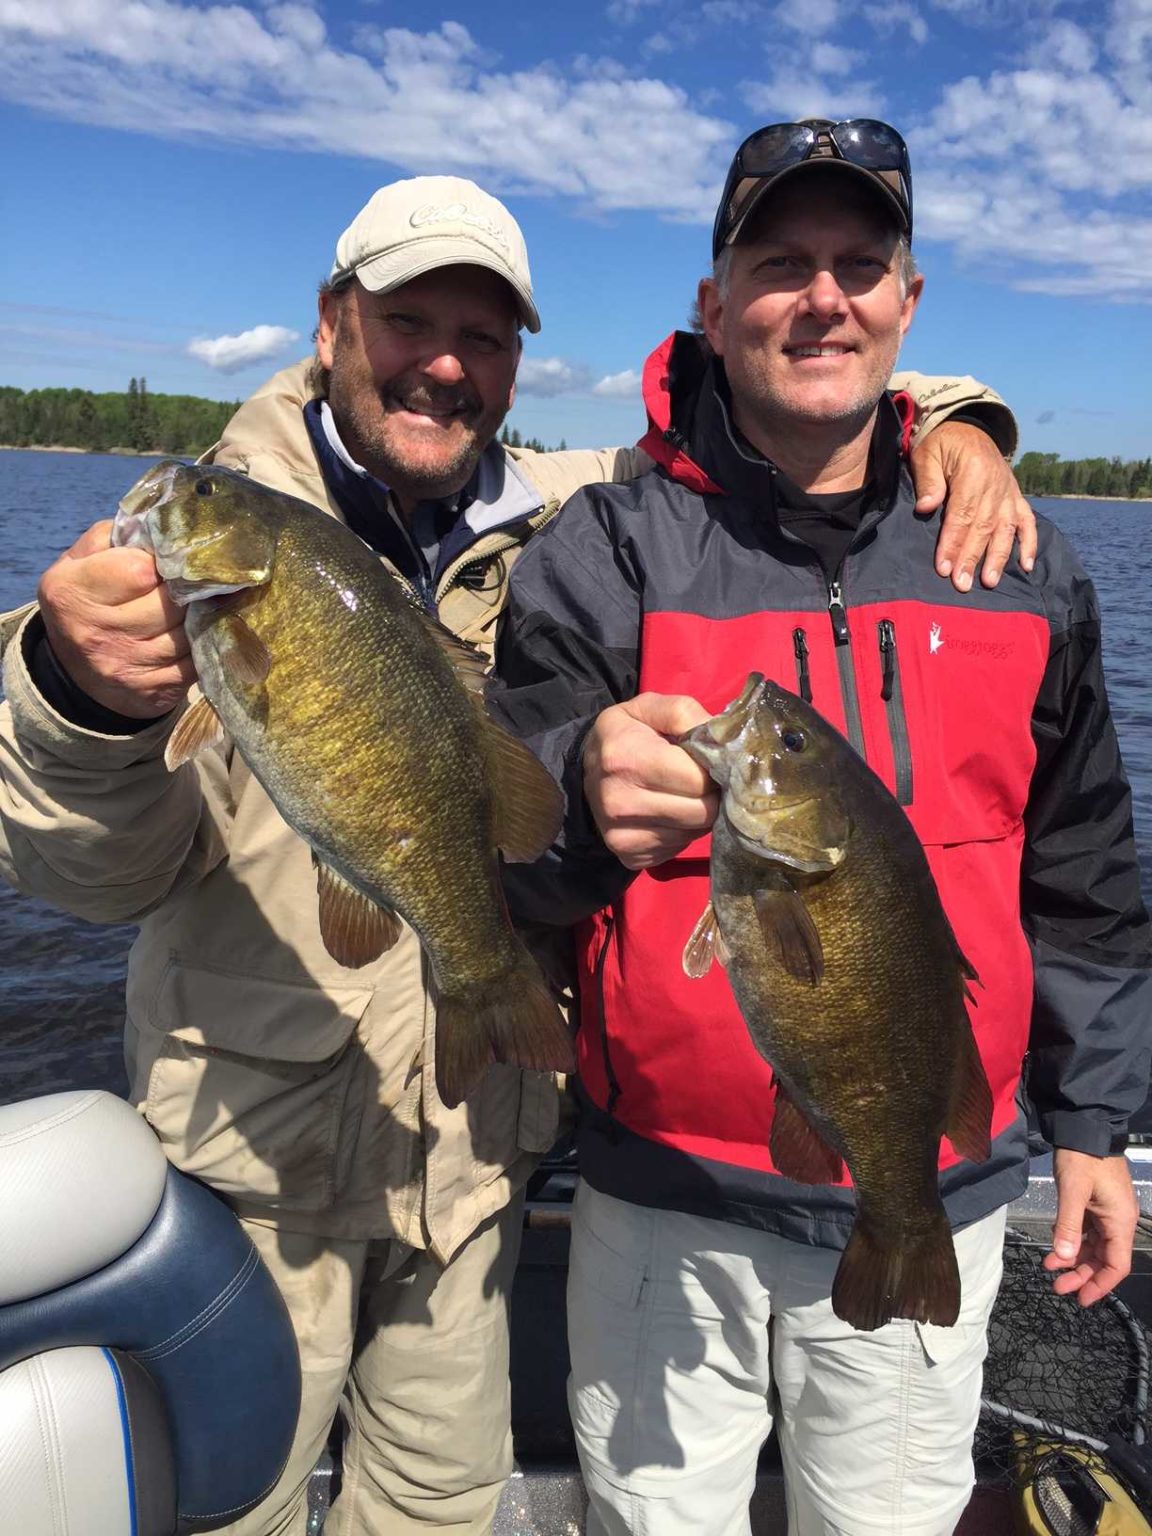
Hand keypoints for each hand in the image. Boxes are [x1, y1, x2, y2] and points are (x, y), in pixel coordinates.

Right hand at [37, 520, 195, 719]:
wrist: (78, 672)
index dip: (163, 561)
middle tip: (201, 580)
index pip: (139, 569)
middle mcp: (95, 633)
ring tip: (206, 603)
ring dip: (204, 616)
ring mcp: (125, 666)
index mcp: (72, 592)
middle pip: (170, 603)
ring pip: (189, 632)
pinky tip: (205, 631)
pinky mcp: (153, 690)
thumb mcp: (80, 562)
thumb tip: (161, 521)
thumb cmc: (87, 601)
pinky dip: (207, 645)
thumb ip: (114, 536)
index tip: (172, 559)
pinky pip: (197, 662)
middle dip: (189, 589)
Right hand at [583, 693, 718, 868]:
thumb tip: (723, 742)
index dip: (714, 769)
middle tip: (703, 779)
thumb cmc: (625, 734)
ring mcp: (621, 835)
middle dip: (712, 794)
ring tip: (686, 794)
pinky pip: (678, 847)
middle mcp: (619, 802)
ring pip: (694, 832)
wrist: (583, 770)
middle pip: (701, 811)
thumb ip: (686, 715)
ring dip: (699, 813)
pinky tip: (670, 812)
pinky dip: (683, 831)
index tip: (710, 762)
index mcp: (626, 758)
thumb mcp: (649, 708)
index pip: (697, 779)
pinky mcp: (629, 855)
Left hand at [910, 422, 1037, 591]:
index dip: (953, 542)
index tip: (944, 567)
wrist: (967, 426)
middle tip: (961, 584)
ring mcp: (1009, 492)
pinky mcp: (1017, 497)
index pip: (962, 514)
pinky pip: (1027, 522)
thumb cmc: (941, 444)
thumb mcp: (927, 453)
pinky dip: (1030, 544)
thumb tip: (926, 507)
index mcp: (973, 471)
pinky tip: (1026, 566)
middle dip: (972, 557)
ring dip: (998, 558)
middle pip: (984, 527)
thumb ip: (928, 480)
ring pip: (1006, 529)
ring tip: (989, 582)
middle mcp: (996, 484)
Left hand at [1042, 1149, 1138, 1306]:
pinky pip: (1085, 1230)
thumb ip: (1068, 1226)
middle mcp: (1117, 1220)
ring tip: (1049, 1266)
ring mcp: (1107, 1212)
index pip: (1117, 1265)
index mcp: (1120, 1222)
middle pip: (1103, 1258)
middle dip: (1081, 1274)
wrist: (1084, 1126)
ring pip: (1093, 1246)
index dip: (1100, 1285)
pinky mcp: (1095, 1203)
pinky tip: (1053, 1244)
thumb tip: (1062, 1258)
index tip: (1081, 1299)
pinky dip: (1071, 1239)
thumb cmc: (1083, 1158)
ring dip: (1073, 1257)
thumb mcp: (1073, 1191)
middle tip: (1057, 1286)